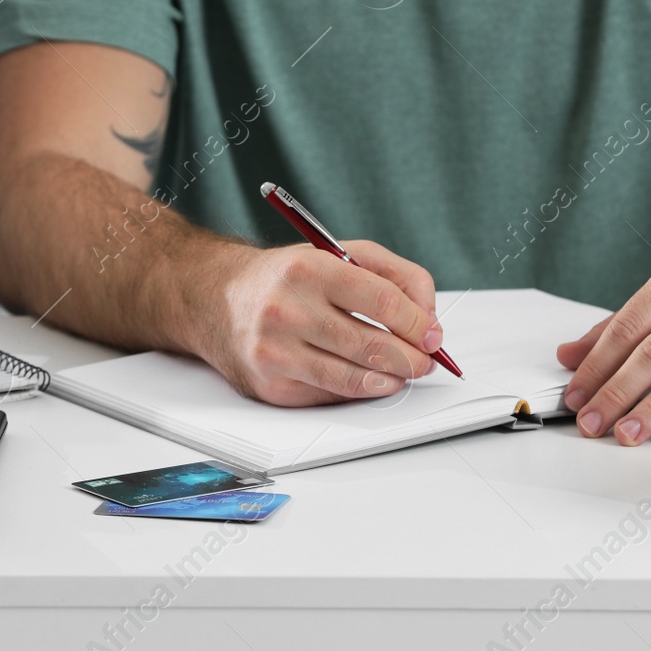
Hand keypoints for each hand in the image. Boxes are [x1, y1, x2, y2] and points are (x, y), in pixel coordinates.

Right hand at [195, 239, 444, 405]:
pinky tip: (367, 380)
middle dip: (411, 358)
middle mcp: (287, 309)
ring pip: (352, 379)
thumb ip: (393, 274)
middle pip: (371, 345)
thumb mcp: (338, 254)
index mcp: (308, 268)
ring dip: (390, 380)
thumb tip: (428, 316)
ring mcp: (275, 351)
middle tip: (426, 361)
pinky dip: (356, 391)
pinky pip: (329, 396)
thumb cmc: (286, 277)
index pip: (381, 301)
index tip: (433, 335)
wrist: (217, 299)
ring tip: (404, 374)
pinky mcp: (270, 385)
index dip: (417, 323)